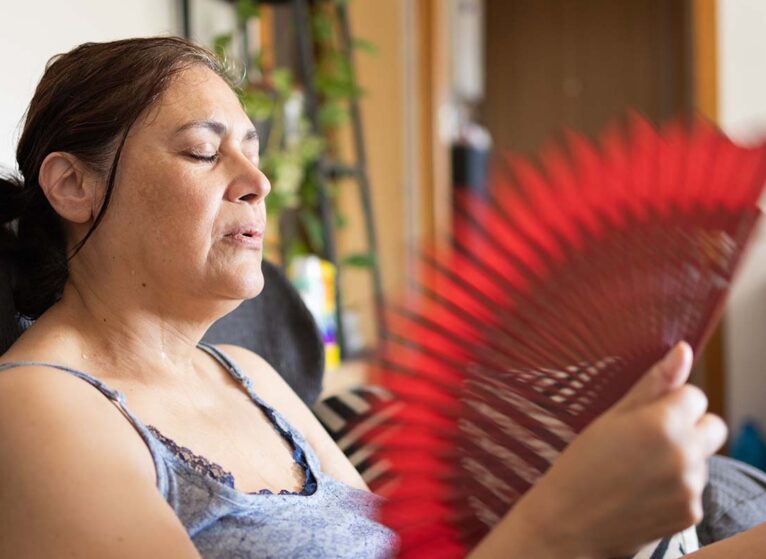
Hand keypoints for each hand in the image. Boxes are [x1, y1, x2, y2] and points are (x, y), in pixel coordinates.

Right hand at [498, 342, 727, 558]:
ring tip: (638, 470)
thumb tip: (683, 350)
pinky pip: (694, 488)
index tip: (644, 416)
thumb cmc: (580, 465)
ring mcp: (690, 486)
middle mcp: (684, 453)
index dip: (670, 402)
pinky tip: (643, 491)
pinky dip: (675, 488)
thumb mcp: (611, 417)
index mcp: (663, 422)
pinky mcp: (691, 512)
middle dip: (689, 427)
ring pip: (702, 458)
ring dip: (681, 458)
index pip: (695, 395)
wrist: (567, 524)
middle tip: (648, 440)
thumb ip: (654, 384)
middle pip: (713, 426)